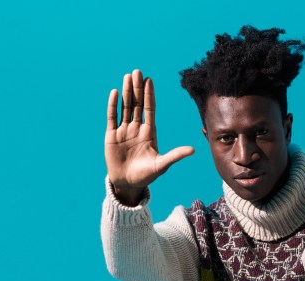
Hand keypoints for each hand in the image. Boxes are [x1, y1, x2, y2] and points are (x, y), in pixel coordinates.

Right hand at [105, 69, 194, 202]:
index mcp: (149, 133)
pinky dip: (113, 105)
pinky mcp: (112, 136)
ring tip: (128, 76)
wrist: (127, 185)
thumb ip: (175, 155)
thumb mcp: (162, 165)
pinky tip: (115, 92)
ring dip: (127, 92)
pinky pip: (112, 117)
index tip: (150, 80)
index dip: (150, 95)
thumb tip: (193, 150)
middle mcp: (137, 128)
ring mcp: (124, 131)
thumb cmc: (146, 176)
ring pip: (125, 107)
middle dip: (137, 89)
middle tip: (138, 72)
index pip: (150, 110)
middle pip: (137, 104)